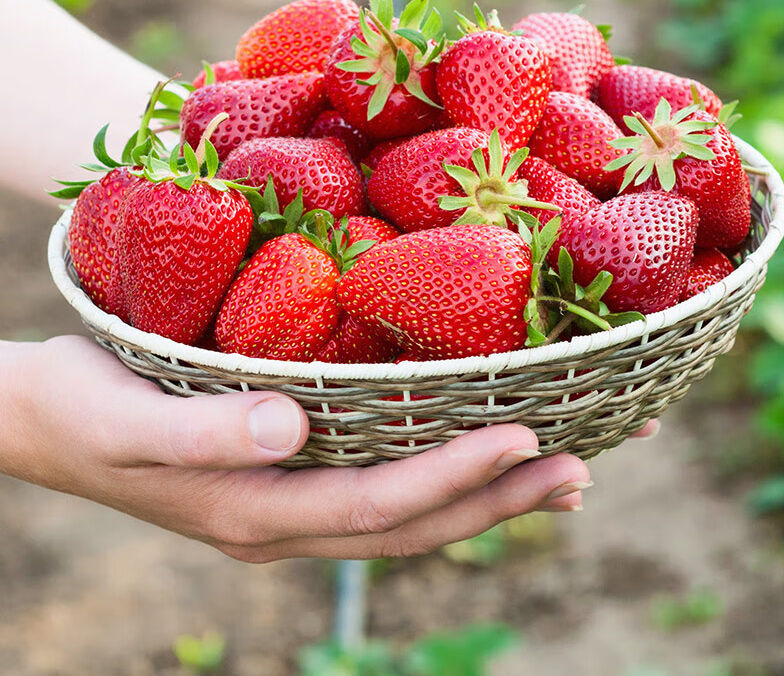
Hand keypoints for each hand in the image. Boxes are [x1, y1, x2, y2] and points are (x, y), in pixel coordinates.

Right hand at [1, 336, 652, 562]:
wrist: (43, 420)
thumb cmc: (81, 408)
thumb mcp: (128, 418)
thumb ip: (206, 432)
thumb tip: (295, 430)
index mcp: (259, 510)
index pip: (380, 504)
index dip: (456, 477)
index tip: (528, 437)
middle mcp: (288, 517)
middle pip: (415, 522)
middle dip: (500, 499)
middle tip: (582, 468)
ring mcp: (292, 500)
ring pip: (410, 511)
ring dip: (489, 495)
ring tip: (564, 472)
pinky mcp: (290, 472)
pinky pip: (385, 483)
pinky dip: (445, 475)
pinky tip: (482, 453)